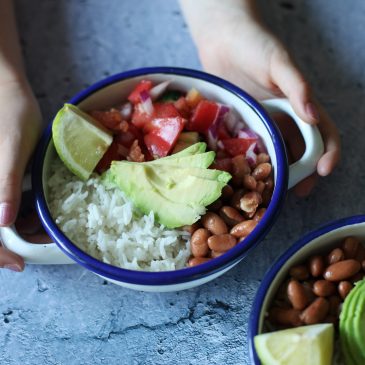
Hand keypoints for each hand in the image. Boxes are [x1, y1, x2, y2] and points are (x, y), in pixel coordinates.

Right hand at [0, 78, 41, 270]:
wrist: (7, 89)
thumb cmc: (9, 112)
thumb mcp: (10, 148)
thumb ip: (4, 183)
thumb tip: (1, 222)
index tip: (19, 264)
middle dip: (8, 245)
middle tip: (35, 249)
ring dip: (15, 232)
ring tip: (40, 234)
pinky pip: (2, 202)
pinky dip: (16, 215)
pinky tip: (33, 216)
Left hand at [191, 9, 339, 195]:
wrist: (221, 37)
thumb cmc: (254, 44)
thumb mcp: (279, 62)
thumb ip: (297, 87)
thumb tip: (313, 116)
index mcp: (298, 105)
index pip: (322, 134)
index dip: (327, 153)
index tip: (322, 170)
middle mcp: (281, 118)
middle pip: (298, 152)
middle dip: (301, 173)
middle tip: (296, 192)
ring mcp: (259, 123)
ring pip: (273, 154)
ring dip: (276, 173)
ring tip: (271, 190)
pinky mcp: (238, 124)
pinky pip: (247, 147)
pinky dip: (249, 162)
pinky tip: (243, 175)